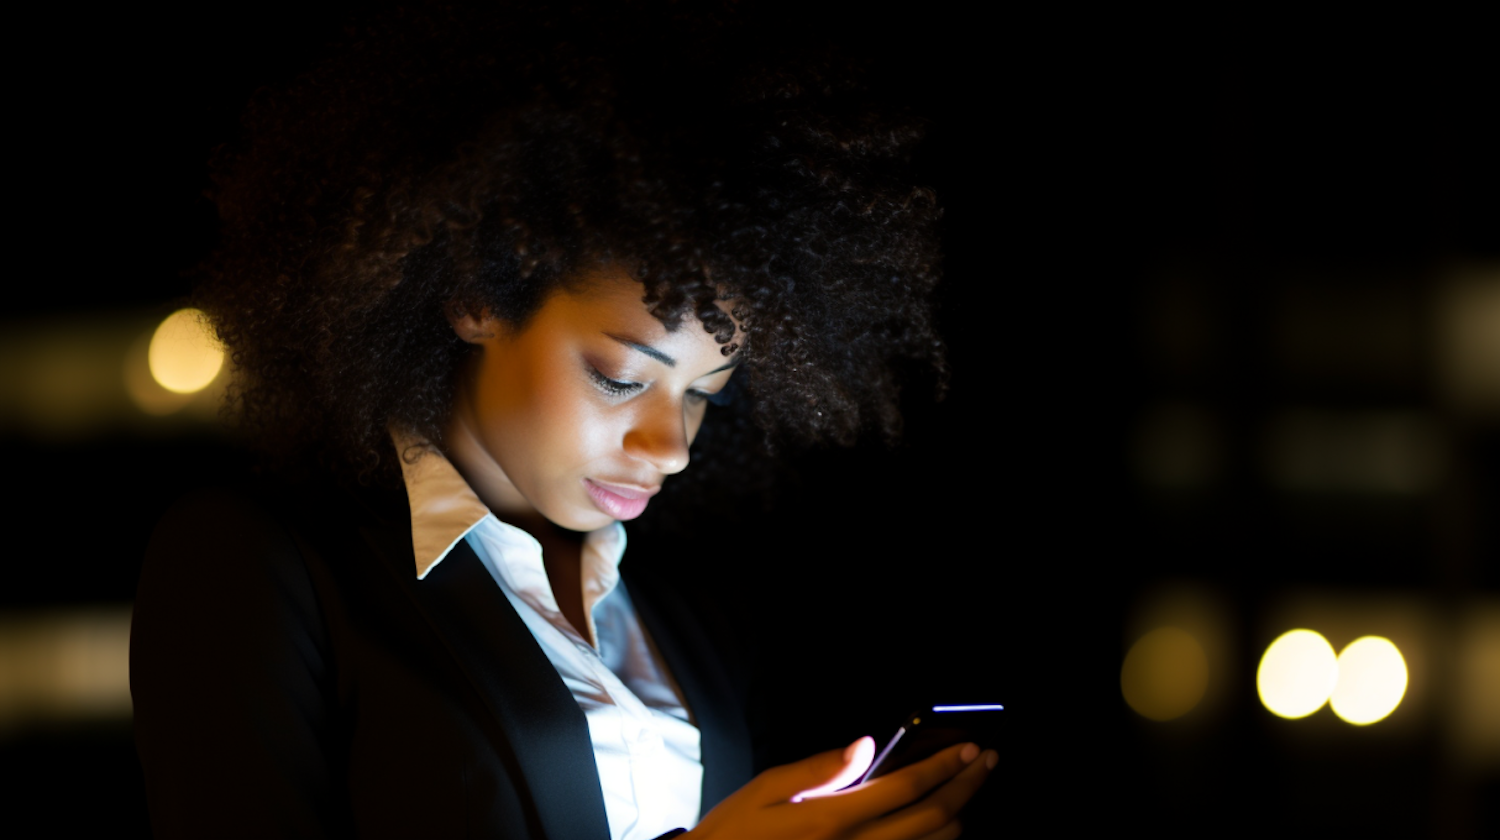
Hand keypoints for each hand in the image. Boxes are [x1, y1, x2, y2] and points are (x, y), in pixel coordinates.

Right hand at [686, 737, 996, 839]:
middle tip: (985, 762)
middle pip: (933, 819)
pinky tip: (939, 829)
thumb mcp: (766, 789)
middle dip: (965, 786)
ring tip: (966, 793)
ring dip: (958, 818)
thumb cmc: (735, 833)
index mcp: (830, 818)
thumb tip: (865, 744)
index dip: (944, 765)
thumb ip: (820, 767)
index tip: (968, 748)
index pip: (906, 787)